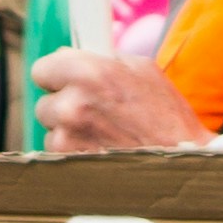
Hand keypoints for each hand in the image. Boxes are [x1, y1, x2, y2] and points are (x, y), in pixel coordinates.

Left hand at [31, 49, 210, 155]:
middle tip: (91, 112)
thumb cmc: (166, 116)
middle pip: (44, 103)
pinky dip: (75, 154)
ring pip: (52, 132)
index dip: (56, 76)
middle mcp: (72, 105)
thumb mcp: (141, 70)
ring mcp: (67, 139)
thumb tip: (70, 57)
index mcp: (88, 73)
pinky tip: (102, 152)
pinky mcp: (69, 165)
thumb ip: (99, 61)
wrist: (181, 161)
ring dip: (69, 133)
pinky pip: (59, 156)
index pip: (42, 69)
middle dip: (63, 106)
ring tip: (103, 136)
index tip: (64, 81)